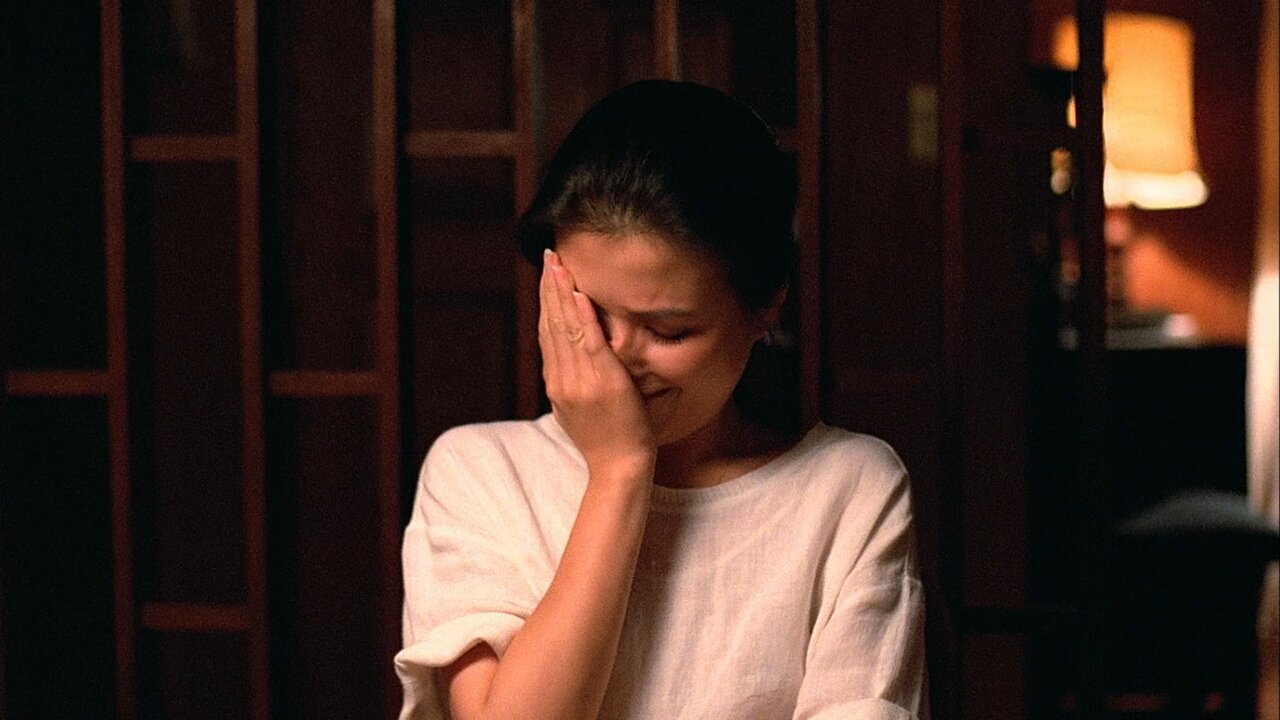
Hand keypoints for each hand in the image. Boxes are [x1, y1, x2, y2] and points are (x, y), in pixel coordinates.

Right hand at [539, 250, 655, 479]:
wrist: (619, 468)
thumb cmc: (608, 442)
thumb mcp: (579, 412)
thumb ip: (573, 385)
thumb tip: (568, 365)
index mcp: (556, 384)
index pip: (547, 334)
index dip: (544, 302)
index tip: (545, 276)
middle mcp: (561, 379)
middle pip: (550, 324)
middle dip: (548, 287)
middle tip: (547, 255)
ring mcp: (579, 380)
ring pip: (565, 327)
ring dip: (560, 292)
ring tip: (557, 263)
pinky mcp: (601, 381)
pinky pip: (588, 341)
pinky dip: (582, 316)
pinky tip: (578, 293)